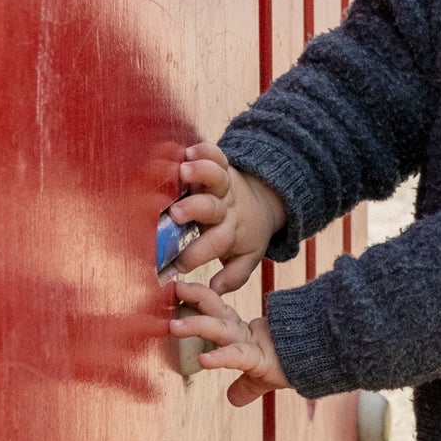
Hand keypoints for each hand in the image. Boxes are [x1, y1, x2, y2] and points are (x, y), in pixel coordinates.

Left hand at [170, 271, 289, 406]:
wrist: (320, 361)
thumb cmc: (293, 364)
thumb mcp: (264, 378)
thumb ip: (247, 386)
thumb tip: (232, 400)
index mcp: (241, 333)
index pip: (216, 311)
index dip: (198, 300)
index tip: (178, 290)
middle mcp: (242, 334)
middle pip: (215, 311)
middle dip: (194, 299)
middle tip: (173, 289)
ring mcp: (250, 344)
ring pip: (220, 329)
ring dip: (197, 325)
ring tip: (175, 326)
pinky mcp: (260, 359)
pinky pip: (236, 356)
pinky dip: (220, 358)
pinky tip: (204, 360)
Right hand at [172, 142, 284, 291]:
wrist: (266, 202)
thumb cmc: (247, 235)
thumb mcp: (247, 257)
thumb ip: (233, 276)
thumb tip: (215, 290)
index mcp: (229, 232)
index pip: (213, 245)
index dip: (194, 256)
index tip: (174, 266)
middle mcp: (226, 208)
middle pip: (211, 208)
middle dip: (193, 210)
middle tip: (175, 214)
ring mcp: (224, 185)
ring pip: (215, 177)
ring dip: (200, 173)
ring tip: (184, 170)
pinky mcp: (223, 166)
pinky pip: (216, 155)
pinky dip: (205, 150)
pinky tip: (190, 149)